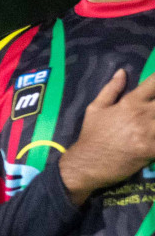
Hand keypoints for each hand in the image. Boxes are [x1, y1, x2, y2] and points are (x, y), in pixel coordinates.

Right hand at [59, 68, 154, 203]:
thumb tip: (122, 72)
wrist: (86, 164)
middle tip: (154, 111)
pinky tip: (153, 138)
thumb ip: (111, 89)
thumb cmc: (91, 135)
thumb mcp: (95, 108)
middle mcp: (143, 114)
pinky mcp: (152, 150)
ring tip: (153, 123)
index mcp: (131, 102)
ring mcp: (149, 133)